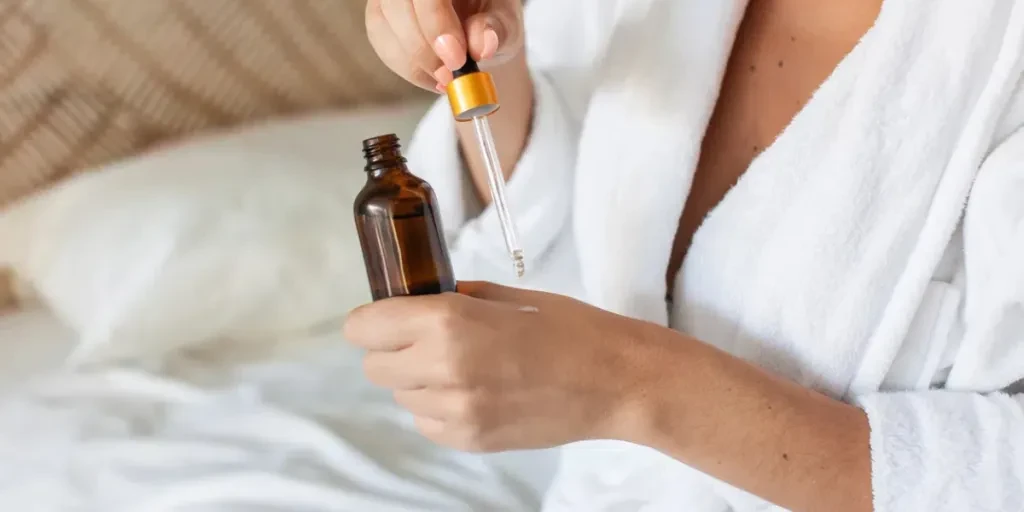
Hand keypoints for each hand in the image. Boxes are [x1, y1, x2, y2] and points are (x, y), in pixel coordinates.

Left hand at [343, 281, 659, 451]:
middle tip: (424, 339)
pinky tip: (474, 391)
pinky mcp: (470, 440)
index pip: (364, 328)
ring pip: (400, 396)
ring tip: (461, 366)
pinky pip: (426, 422)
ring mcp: (456, 411)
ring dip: (417, 380)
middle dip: (391, 350)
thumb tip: (417, 299)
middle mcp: (443, 368)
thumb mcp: (507, 295)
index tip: (387, 316)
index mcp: (449, 322)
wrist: (615, 380)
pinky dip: (438, 407)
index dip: (372, 320)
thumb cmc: (569, 327)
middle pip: (374, 366)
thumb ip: (454, 298)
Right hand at [365, 0, 524, 91]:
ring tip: (446, 80)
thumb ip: (497, 30)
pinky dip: (407, 68)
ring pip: (382, 23)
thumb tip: (483, 44)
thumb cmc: (493, 22)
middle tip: (450, 77)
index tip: (455, 59)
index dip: (435, 22)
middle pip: (398, 4)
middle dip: (422, 48)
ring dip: (414, 63)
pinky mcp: (380, 14)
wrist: (478, 34)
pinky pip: (381, 42)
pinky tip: (432, 77)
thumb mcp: (506, 24)